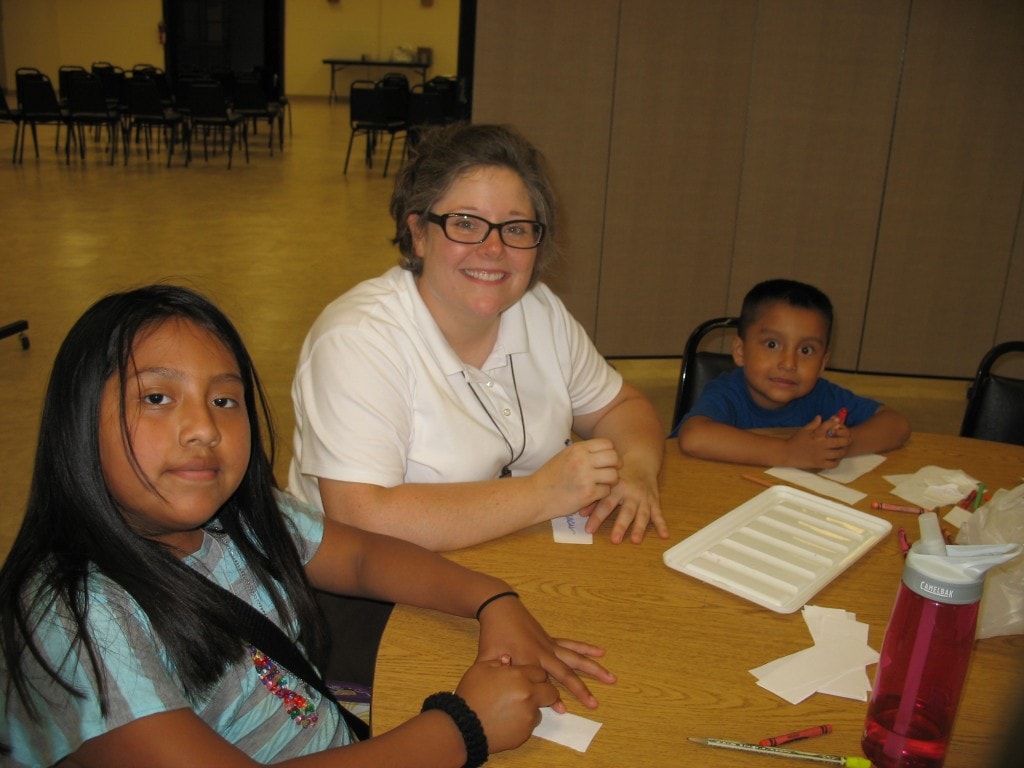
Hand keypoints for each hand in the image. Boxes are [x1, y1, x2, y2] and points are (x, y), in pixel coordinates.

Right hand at [455, 659, 557, 752]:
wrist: (463, 727)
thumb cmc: (470, 695)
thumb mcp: (480, 669)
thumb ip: (498, 662)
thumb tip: (508, 660)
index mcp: (519, 677)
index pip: (540, 673)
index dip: (534, 675)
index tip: (528, 678)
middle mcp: (529, 695)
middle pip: (551, 692)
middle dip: (544, 691)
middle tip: (530, 693)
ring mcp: (528, 716)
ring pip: (540, 709)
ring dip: (532, 707)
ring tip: (512, 708)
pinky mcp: (525, 734)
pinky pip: (530, 725)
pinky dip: (522, 722)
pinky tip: (507, 720)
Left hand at [476, 594, 615, 711]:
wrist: (499, 609)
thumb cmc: (492, 636)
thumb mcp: (486, 658)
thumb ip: (495, 675)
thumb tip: (501, 692)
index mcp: (527, 660)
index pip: (542, 684)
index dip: (551, 698)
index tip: (562, 711)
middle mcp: (542, 653)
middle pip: (565, 673)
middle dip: (580, 689)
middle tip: (595, 703)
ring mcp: (549, 646)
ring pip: (574, 658)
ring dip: (593, 668)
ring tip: (611, 677)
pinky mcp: (550, 640)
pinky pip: (571, 645)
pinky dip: (586, 648)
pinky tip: (601, 652)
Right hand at [531, 438, 620, 514]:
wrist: (536, 495)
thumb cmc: (550, 476)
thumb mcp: (565, 456)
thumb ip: (583, 452)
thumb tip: (605, 450)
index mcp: (578, 449)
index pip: (607, 444)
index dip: (611, 452)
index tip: (608, 460)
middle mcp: (583, 460)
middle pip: (614, 458)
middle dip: (616, 465)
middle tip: (611, 472)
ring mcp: (586, 477)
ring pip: (613, 475)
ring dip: (611, 481)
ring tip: (602, 484)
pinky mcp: (587, 494)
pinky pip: (606, 491)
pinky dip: (602, 493)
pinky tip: (593, 494)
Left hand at [578, 463, 667, 543]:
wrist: (640, 461)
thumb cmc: (618, 474)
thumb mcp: (606, 482)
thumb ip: (594, 497)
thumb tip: (580, 513)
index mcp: (617, 487)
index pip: (605, 504)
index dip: (597, 517)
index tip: (589, 530)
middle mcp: (631, 493)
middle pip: (626, 511)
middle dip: (620, 526)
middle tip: (614, 540)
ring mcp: (644, 498)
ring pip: (642, 514)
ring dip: (639, 528)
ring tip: (635, 540)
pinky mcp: (654, 500)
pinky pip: (658, 513)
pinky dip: (662, 524)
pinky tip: (664, 535)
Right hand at [784, 415, 851, 468]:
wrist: (787, 453)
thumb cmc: (796, 441)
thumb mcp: (804, 430)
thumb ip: (813, 424)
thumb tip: (820, 416)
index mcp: (817, 435)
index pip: (829, 426)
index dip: (836, 422)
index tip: (839, 421)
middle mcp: (821, 445)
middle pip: (840, 442)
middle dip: (846, 439)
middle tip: (848, 439)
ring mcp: (821, 455)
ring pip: (838, 453)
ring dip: (843, 451)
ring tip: (843, 449)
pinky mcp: (819, 464)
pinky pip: (833, 464)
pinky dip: (836, 461)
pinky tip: (835, 458)